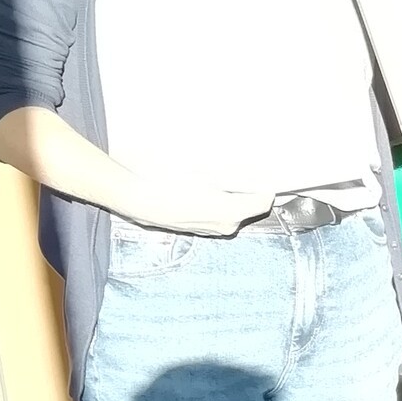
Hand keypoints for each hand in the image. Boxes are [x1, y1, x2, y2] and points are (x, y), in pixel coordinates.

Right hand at [137, 181, 274, 237]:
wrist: (138, 197)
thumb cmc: (169, 181)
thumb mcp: (208, 170)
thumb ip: (238, 174)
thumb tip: (255, 174)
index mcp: (232, 211)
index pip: (264, 200)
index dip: (263, 184)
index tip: (259, 174)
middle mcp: (226, 226)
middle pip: (249, 205)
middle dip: (244, 188)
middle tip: (231, 172)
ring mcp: (212, 230)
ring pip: (233, 209)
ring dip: (228, 194)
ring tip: (210, 179)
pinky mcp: (200, 229)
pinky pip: (216, 213)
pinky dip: (214, 201)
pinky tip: (198, 190)